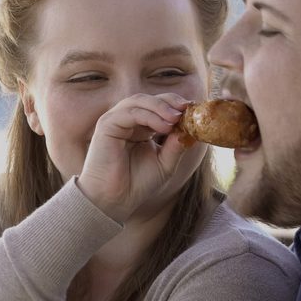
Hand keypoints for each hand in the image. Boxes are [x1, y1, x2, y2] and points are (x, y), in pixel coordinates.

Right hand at [77, 93, 191, 222]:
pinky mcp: (107, 125)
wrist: (115, 200)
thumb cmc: (136, 184)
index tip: (193, 110)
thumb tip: (191, 130)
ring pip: (139, 101)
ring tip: (176, 118)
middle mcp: (127, 121)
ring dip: (160, 107)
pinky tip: (164, 126)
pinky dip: (149, 115)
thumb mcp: (165, 163)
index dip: (175, 105)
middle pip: (149, 99)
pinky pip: (130, 113)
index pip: (158, 106)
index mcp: (140, 127)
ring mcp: (116, 121)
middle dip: (170, 101)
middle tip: (186, 108)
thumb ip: (176, 145)